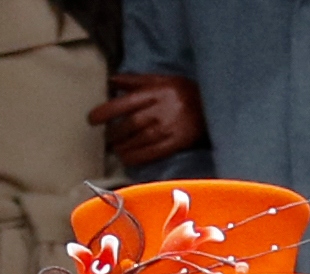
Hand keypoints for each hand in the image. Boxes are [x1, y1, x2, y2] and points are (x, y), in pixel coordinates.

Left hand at [88, 74, 204, 166]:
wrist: (216, 107)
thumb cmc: (187, 91)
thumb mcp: (164, 79)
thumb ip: (137, 80)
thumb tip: (112, 81)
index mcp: (157, 91)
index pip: (125, 103)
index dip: (106, 112)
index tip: (92, 119)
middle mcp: (162, 109)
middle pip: (131, 124)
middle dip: (114, 133)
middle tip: (106, 138)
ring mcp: (170, 127)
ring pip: (140, 140)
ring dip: (124, 146)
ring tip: (115, 149)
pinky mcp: (178, 142)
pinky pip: (154, 152)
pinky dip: (138, 157)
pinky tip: (127, 159)